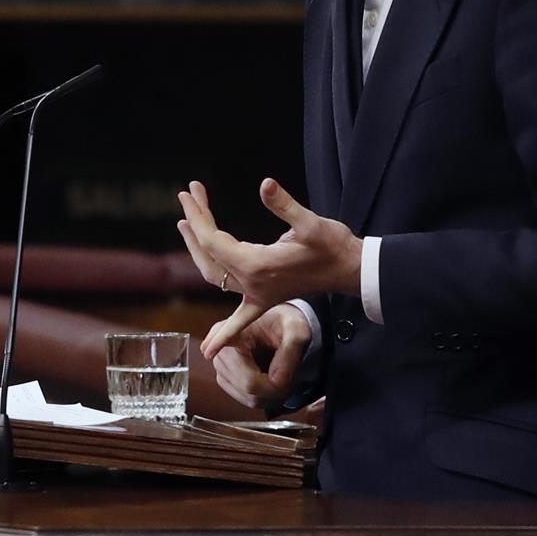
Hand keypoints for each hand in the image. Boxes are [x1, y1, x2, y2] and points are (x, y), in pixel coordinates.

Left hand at [176, 178, 362, 356]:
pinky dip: (224, 332)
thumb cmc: (333, 246)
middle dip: (194, 226)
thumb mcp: (311, 223)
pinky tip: (209, 350)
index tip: (190, 192)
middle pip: (209, 255)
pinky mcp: (265, 298)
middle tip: (186, 198)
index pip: (213, 240)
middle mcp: (251, 284)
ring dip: (197, 252)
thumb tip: (265, 185)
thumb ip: (286, 206)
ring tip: (185, 224)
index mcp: (256, 265)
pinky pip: (238, 317)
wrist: (351, 271)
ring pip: (215, 276)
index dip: (199, 215)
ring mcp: (257, 294)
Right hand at [206, 301, 311, 412]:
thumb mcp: (296, 330)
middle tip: (292, 376)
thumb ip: (291, 351)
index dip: (268, 387)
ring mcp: (220, 367)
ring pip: (249, 398)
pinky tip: (272, 380)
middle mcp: (218, 352)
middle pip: (250, 390)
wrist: (276, 322)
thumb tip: (276, 380)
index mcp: (231, 335)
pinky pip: (247, 399)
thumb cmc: (284, 322)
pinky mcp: (224, 378)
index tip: (285, 384)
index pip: (248, 379)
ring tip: (284, 376)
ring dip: (272, 394)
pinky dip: (265, 395)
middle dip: (275, 389)